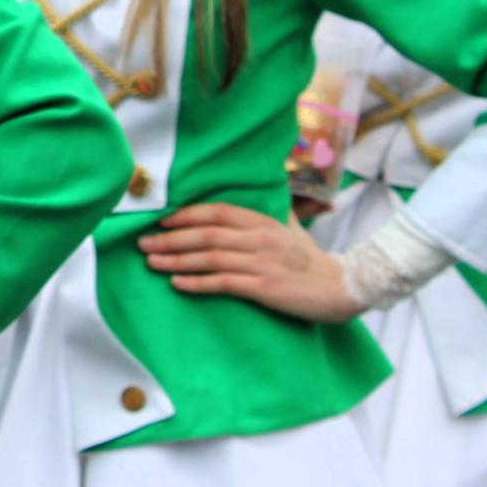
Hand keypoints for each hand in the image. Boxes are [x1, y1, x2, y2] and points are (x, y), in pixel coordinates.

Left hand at [143, 202, 359, 321]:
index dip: (186, 214)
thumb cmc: (309, 259)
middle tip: (143, 243)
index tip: (160, 220)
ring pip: (210, 258)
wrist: (343, 287)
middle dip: (170, 239)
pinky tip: (177, 284)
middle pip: (206, 234)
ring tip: (151, 262)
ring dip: (176, 260)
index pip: (217, 212)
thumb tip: (249, 198)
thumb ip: (266, 214)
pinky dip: (197, 283)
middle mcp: (260, 239)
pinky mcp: (264, 288)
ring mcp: (262, 263)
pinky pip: (224, 283)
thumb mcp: (289, 228)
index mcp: (264, 222)